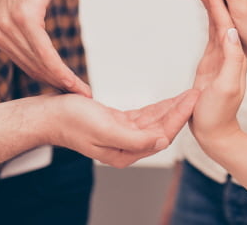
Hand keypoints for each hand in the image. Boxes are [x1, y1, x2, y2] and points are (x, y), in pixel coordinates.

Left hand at [0, 0, 90, 96]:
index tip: (69, 90)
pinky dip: (61, 70)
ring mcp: (8, 26)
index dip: (49, 79)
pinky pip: (45, 53)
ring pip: (40, 64)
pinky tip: (74, 82)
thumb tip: (43, 36)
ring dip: (63, 82)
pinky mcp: (24, 18)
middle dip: (58, 86)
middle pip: (33, 68)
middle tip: (82, 97)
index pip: (26, 64)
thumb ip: (33, 22)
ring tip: (83, 93)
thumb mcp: (32, 1)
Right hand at [43, 89, 199, 167]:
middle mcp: (126, 147)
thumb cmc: (72, 122)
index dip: (179, 117)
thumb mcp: (105, 129)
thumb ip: (134, 139)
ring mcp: (122, 136)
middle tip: (197, 94)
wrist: (49, 115)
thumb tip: (161, 142)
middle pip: (161, 129)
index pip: (161, 136)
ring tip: (188, 95)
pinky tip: (169, 100)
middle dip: (180, 111)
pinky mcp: (117, 124)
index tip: (192, 101)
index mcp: (124, 153)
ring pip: (154, 122)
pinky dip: (157, 108)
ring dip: (171, 108)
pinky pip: (144, 116)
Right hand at [189, 0, 246, 146]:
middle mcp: (228, 39)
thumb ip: (232, 57)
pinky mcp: (215, 49)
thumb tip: (229, 30)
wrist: (220, 131)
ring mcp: (221, 43)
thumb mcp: (228, 86)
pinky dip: (203, 0)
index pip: (219, 6)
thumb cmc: (221, 111)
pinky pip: (210, 16)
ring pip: (212, 4)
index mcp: (231, 44)